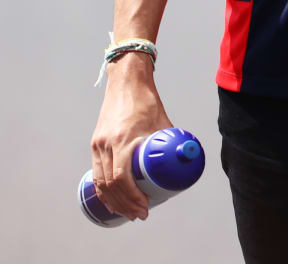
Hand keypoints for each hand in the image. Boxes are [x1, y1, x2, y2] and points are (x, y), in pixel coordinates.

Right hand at [89, 54, 171, 219]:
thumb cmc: (146, 100)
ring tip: (127, 212)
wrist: (126, 82)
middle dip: (124, 204)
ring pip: (100, 181)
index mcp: (123, 140)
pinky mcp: (96, 143)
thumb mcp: (162, 121)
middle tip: (140, 214)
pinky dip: (102, 189)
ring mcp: (98, 144)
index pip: (122, 178)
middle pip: (110, 185)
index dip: (132, 197)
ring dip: (113, 201)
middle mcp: (107, 144)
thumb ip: (170, 139)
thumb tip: (183, 158)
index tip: (145, 208)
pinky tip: (109, 200)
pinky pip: (96, 172)